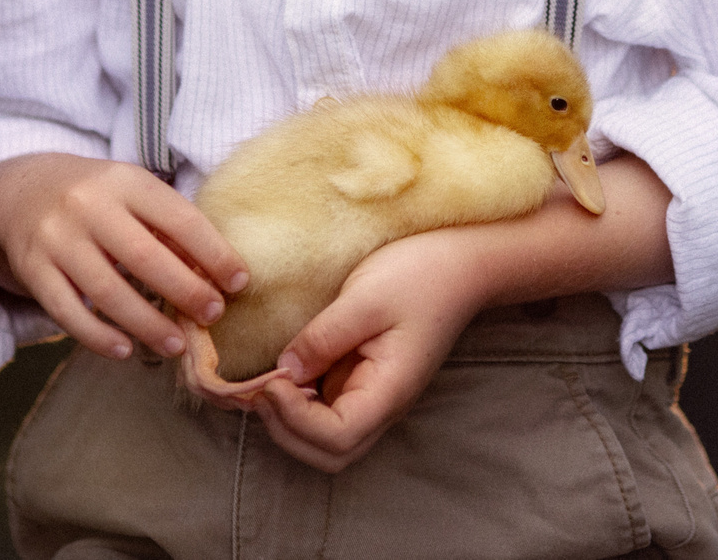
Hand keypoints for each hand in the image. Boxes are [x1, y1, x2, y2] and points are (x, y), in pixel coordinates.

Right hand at [0, 153, 247, 360]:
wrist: (19, 192)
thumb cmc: (96, 198)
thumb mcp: (132, 194)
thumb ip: (169, 227)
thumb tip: (217, 274)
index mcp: (125, 180)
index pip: (179, 218)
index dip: (214, 253)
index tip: (239, 282)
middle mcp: (88, 206)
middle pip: (144, 257)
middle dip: (185, 291)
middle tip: (212, 316)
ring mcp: (56, 238)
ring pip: (106, 291)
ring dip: (146, 324)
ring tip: (174, 346)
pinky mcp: (31, 269)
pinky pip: (67, 313)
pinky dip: (98, 336)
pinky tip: (124, 350)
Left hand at [252, 230, 489, 471]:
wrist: (458, 265)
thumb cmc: (419, 276)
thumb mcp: (365, 297)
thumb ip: (323, 338)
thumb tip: (283, 372)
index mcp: (390, 390)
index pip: (337, 437)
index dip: (295, 418)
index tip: (271, 380)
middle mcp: (383, 405)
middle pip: (330, 453)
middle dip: (286, 430)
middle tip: (259, 389)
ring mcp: (374, 396)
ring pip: (327, 440)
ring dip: (289, 423)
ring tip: (264, 384)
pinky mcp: (364, 381)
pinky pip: (327, 411)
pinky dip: (298, 405)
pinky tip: (281, 376)